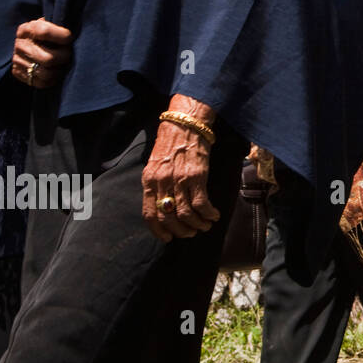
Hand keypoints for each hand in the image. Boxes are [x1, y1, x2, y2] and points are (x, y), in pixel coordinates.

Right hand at [11, 18, 72, 88]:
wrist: (31, 43)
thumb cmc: (49, 32)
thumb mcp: (52, 23)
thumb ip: (61, 25)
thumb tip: (76, 34)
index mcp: (28, 29)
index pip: (45, 32)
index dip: (62, 36)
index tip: (70, 38)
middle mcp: (20, 44)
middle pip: (48, 58)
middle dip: (64, 57)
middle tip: (69, 54)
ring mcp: (17, 59)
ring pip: (45, 73)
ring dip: (59, 71)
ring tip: (64, 64)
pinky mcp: (17, 72)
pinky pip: (40, 82)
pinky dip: (52, 80)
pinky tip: (56, 72)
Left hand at [141, 118, 216, 241]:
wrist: (186, 124)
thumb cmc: (172, 143)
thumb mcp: (156, 165)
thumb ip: (157, 184)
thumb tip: (163, 206)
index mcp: (149, 181)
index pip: (149, 214)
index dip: (159, 230)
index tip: (168, 238)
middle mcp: (161, 182)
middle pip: (168, 217)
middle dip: (181, 230)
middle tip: (191, 232)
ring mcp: (179, 180)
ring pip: (186, 213)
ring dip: (197, 224)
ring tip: (205, 225)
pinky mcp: (196, 176)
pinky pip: (201, 203)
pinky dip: (208, 213)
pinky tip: (213, 215)